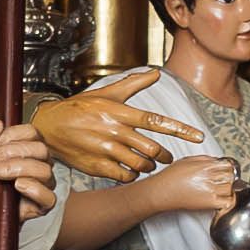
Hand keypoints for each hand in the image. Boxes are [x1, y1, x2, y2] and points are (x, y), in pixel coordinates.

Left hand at [0, 121, 62, 211]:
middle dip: (12, 152)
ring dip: (18, 169)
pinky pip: (48, 196)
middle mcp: (41, 162)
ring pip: (44, 171)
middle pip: (40, 149)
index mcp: (30, 145)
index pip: (32, 132)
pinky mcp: (44, 202)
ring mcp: (45, 182)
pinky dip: (33, 189)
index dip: (12, 135)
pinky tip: (17, 185)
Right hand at [31, 89, 196, 183]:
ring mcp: (105, 150)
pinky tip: (131, 170)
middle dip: (164, 155)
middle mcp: (114, 131)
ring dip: (149, 166)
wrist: (50, 125)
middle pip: (152, 148)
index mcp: (120, 112)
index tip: (198, 137)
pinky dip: (132, 175)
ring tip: (148, 163)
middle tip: (167, 157)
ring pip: (141, 164)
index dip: (180, 130)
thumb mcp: (107, 92)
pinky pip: (124, 176)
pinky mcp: (97, 166)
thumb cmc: (81, 107)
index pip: (157, 121)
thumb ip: (133, 84)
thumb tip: (156, 73)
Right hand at [151, 148, 248, 219]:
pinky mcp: (209, 202)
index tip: (228, 171)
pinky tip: (224, 200)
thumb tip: (218, 161)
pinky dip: (229, 201)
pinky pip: (228, 202)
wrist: (162, 192)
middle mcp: (209, 176)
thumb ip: (206, 159)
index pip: (229, 165)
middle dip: (231, 179)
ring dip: (230, 190)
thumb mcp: (188, 160)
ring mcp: (210, 190)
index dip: (230, 168)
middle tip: (226, 181)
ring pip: (232, 189)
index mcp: (205, 165)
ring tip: (224, 190)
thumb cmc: (170, 177)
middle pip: (232, 177)